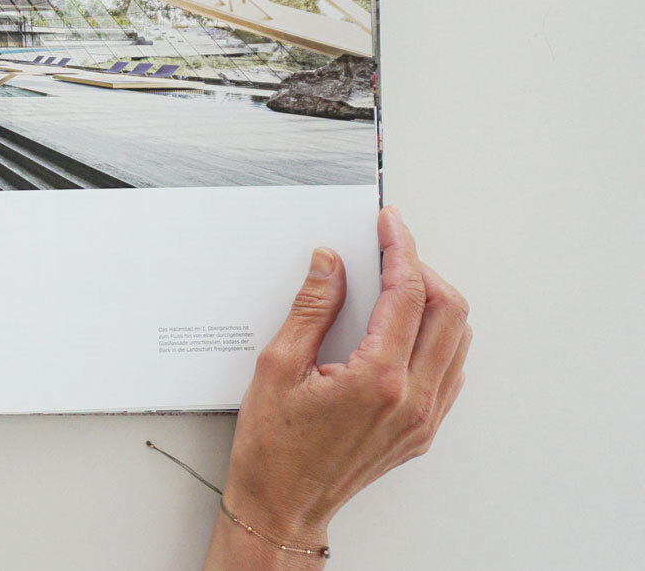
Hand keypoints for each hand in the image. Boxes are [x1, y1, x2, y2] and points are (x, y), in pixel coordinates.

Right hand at [203, 207, 470, 567]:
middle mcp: (413, 400)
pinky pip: (450, 370)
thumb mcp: (278, 366)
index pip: (407, 294)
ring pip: (457, 339)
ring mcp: (424, 418)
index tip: (388, 225)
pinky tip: (405, 327)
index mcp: (378, 380)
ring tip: (396, 283)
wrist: (283, 505)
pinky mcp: (424, 430)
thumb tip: (331, 264)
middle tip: (390, 249)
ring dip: (434, 302)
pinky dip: (437, 337)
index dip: (399, 249)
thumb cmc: (273, 449)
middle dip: (421, 269)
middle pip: (448, 311)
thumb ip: (311, 308)